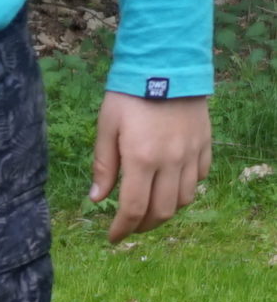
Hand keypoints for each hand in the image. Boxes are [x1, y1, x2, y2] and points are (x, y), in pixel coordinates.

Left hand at [89, 90, 211, 242]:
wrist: (165, 63)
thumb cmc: (129, 93)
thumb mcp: (107, 125)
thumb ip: (104, 164)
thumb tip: (96, 200)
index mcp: (141, 159)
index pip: (134, 209)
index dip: (122, 229)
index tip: (112, 237)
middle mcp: (170, 163)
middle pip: (161, 212)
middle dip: (143, 226)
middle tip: (129, 226)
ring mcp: (191, 156)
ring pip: (184, 200)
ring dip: (165, 211)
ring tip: (150, 209)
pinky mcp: (205, 146)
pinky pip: (199, 179)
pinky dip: (185, 190)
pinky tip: (171, 184)